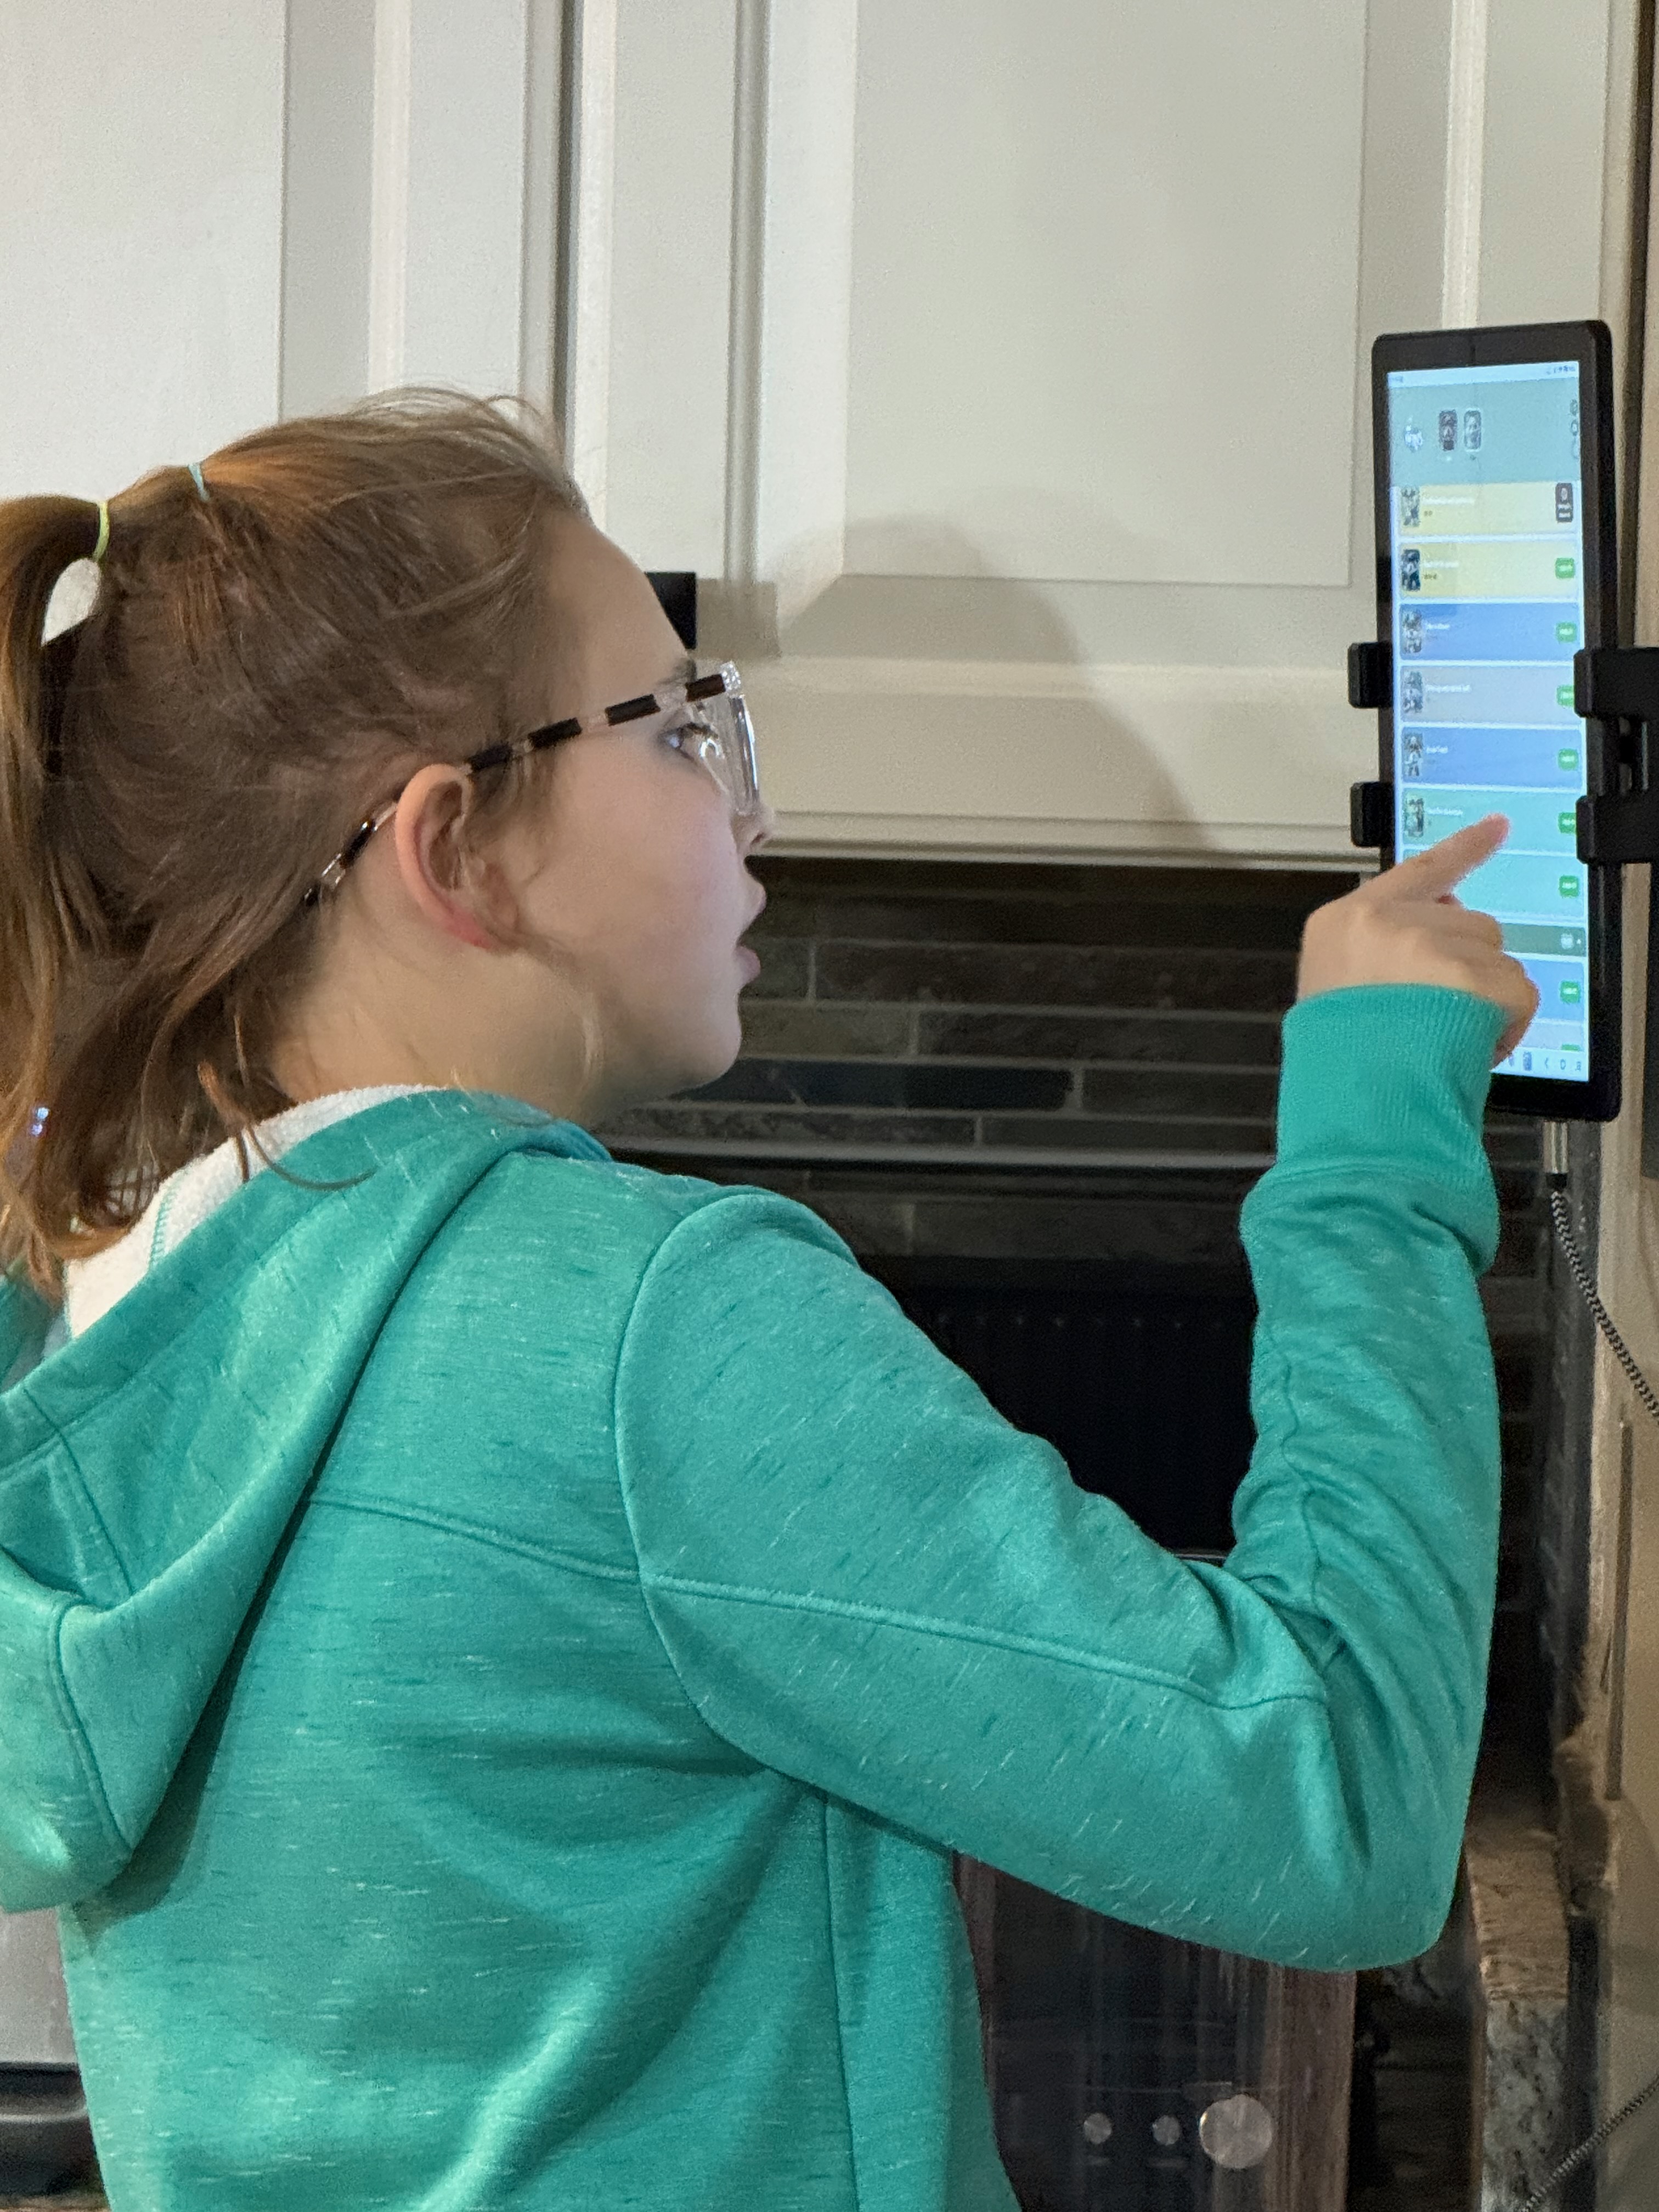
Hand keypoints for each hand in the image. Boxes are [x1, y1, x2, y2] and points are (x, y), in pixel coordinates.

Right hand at [1296, 814, 1539, 1063]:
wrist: (1350, 1102)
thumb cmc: (1337, 1060)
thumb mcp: (1332, 990)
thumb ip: (1379, 950)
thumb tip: (1437, 931)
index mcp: (1345, 922)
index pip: (1418, 870)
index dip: (1466, 848)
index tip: (1497, 827)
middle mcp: (1387, 922)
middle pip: (1468, 922)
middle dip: (1467, 967)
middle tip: (1438, 1013)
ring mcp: (1429, 946)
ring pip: (1496, 956)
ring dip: (1483, 998)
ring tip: (1441, 1036)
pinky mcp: (1471, 976)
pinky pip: (1517, 993)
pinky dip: (1505, 1026)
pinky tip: (1467, 1047)